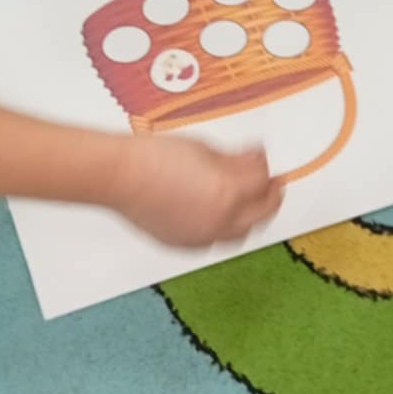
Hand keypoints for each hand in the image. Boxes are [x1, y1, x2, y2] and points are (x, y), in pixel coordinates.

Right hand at [111, 136, 282, 247]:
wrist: (119, 176)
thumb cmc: (153, 156)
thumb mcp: (204, 148)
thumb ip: (235, 159)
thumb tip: (255, 160)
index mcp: (228, 192)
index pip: (263, 181)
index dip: (267, 166)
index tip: (264, 157)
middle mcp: (220, 221)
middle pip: (261, 214)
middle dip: (270, 196)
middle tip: (272, 182)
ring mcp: (203, 237)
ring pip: (240, 233)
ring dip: (250, 216)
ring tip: (248, 199)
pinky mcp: (185, 245)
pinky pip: (215, 239)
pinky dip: (224, 227)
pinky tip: (218, 212)